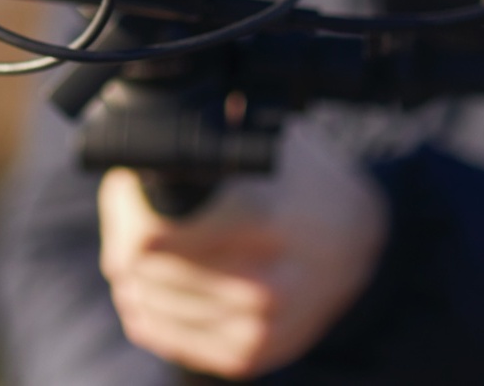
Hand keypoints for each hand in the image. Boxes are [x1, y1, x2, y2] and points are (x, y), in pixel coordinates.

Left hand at [98, 122, 388, 379]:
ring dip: (131, 274)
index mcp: (261, 216)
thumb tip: (145, 129)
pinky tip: (147, 288)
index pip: (148, 236)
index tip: (125, 179)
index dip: (123, 204)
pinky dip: (150, 313)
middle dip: (121, 232)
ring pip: (150, 307)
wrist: (362, 237)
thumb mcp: (268, 136)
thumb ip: (215, 136)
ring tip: (136, 241)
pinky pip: (173, 342)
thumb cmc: (307, 175)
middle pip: (143, 272)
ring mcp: (258, 325)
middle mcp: (261, 279)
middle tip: (125, 205)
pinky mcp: (254, 354)